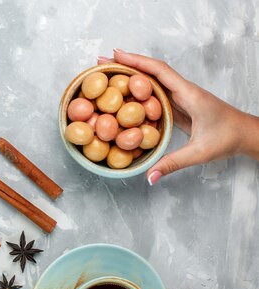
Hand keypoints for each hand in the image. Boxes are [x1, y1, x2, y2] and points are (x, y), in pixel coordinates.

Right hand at [97, 49, 258, 184]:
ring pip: (151, 81)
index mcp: (189, 94)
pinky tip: (123, 94)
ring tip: (106, 74)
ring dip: (130, 75)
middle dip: (126, 64)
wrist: (245, 135)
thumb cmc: (228, 138)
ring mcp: (180, 97)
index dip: (136, 62)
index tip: (115, 55)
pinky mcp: (178, 105)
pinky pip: (154, 94)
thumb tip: (149, 177)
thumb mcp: (200, 153)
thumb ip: (173, 163)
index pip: (159, 72)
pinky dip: (137, 90)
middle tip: (100, 63)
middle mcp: (183, 91)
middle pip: (151, 72)